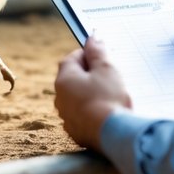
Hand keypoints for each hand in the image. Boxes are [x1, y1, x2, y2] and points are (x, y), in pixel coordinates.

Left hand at [54, 37, 130, 152]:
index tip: (102, 56)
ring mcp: (67, 116)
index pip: (72, 58)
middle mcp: (60, 98)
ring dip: (91, 94)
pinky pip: (83, 115)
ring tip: (111, 95)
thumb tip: (92, 38)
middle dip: (90, 75)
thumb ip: (97, 52)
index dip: (88, 54)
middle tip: (110, 76)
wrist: (113, 135)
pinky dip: (93, 111)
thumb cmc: (109, 98)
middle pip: (74, 78)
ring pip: (78, 98)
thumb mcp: (106, 69)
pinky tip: (107, 112)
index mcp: (64, 79)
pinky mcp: (76, 132)